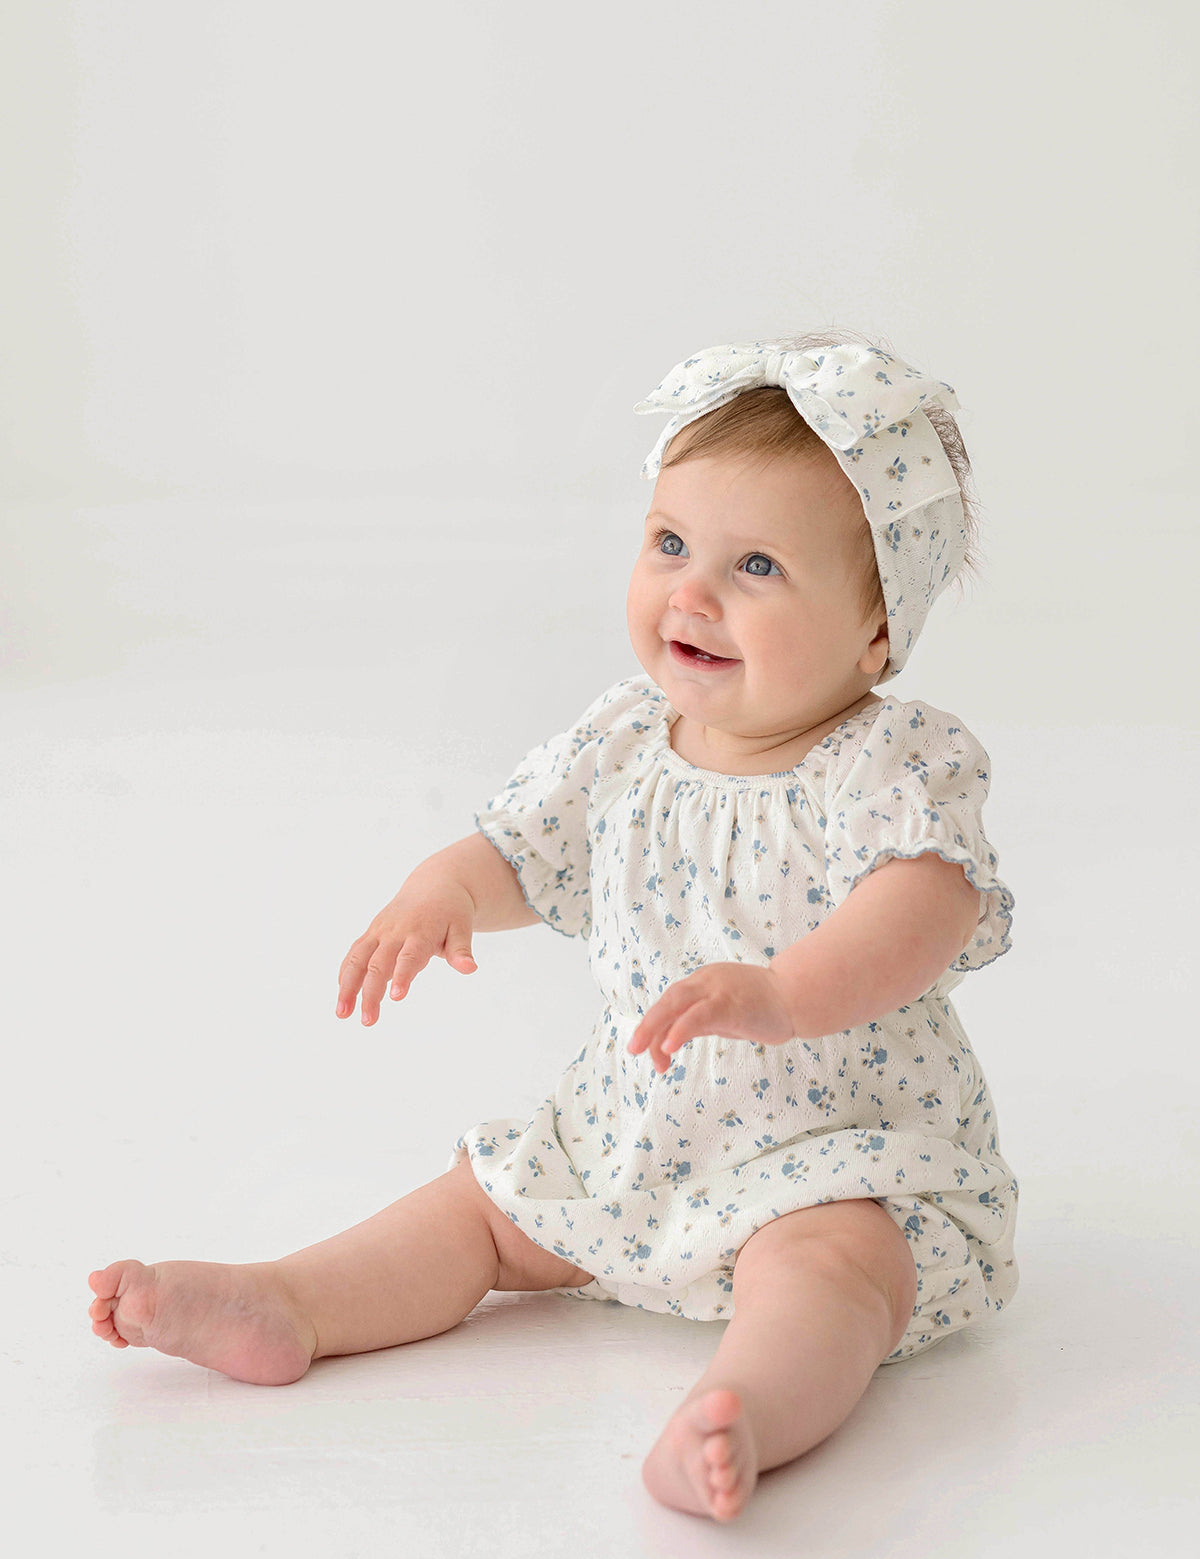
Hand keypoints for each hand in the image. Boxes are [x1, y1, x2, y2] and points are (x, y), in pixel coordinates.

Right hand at [337, 874, 477, 1025]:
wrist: (435, 885)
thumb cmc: (451, 911)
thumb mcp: (462, 927)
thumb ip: (461, 949)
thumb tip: (469, 969)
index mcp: (421, 931)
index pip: (409, 957)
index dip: (402, 976)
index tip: (396, 998)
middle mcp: (396, 931)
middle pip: (378, 964)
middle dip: (371, 993)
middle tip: (368, 1021)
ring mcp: (380, 931)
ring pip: (358, 958)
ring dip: (347, 986)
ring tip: (342, 1014)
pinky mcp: (371, 932)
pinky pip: (354, 953)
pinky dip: (345, 973)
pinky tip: (342, 996)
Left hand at [625, 962, 797, 1072]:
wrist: (797, 996)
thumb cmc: (762, 1006)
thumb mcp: (723, 1014)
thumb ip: (699, 1021)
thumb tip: (671, 1038)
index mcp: (702, 982)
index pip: (670, 1003)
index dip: (655, 1026)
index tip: (650, 1052)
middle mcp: (705, 981)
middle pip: (668, 1000)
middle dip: (647, 1025)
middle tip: (634, 1049)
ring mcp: (717, 990)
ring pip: (676, 1004)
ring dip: (656, 1027)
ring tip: (643, 1050)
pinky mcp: (729, 1003)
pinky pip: (698, 1016)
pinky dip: (680, 1029)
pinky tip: (669, 1045)